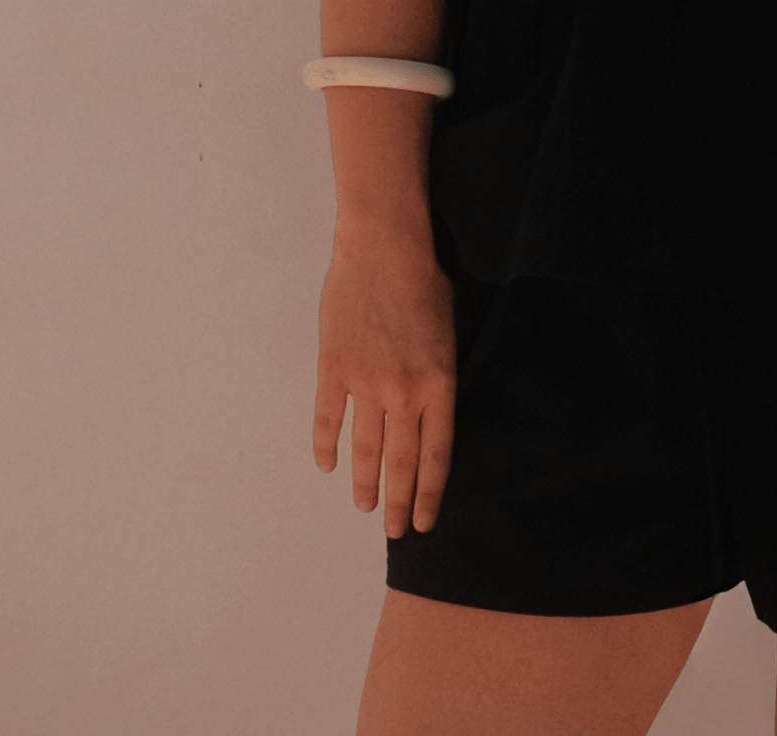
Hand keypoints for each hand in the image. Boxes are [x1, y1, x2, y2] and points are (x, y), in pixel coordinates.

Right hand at [313, 228, 456, 538]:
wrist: (383, 246)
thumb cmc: (424, 277)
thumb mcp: (450, 328)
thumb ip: (439, 372)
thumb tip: (429, 407)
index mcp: (438, 382)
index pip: (435, 453)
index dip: (429, 492)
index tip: (424, 520)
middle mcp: (403, 392)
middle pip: (401, 462)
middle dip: (398, 502)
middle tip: (394, 531)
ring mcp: (364, 383)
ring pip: (365, 448)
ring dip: (365, 482)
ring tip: (366, 506)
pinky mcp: (333, 369)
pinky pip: (327, 419)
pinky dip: (326, 446)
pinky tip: (328, 465)